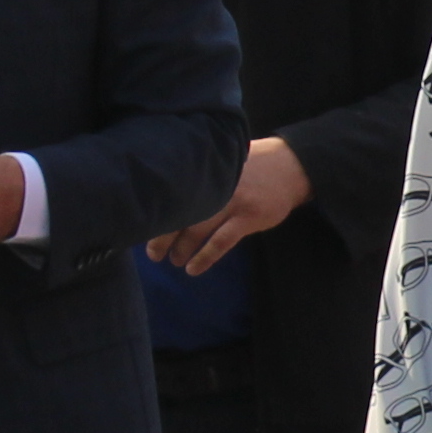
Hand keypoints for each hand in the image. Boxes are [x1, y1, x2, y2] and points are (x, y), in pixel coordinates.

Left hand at [152, 135, 310, 275]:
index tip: (142, 230)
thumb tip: (169, 198)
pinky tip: (194, 268)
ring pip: (198, 229)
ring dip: (182, 249)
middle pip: (180, 213)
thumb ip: (201, 177)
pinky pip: (221, 241)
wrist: (289, 166)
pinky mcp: (249, 216)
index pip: (173, 195)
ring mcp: (232, 201)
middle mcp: (215, 184)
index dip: (156, 215)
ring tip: (174, 261)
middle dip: (162, 237)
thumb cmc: (251, 167)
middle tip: (153, 254)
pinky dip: (205, 257)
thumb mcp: (223, 163)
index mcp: (205, 171)